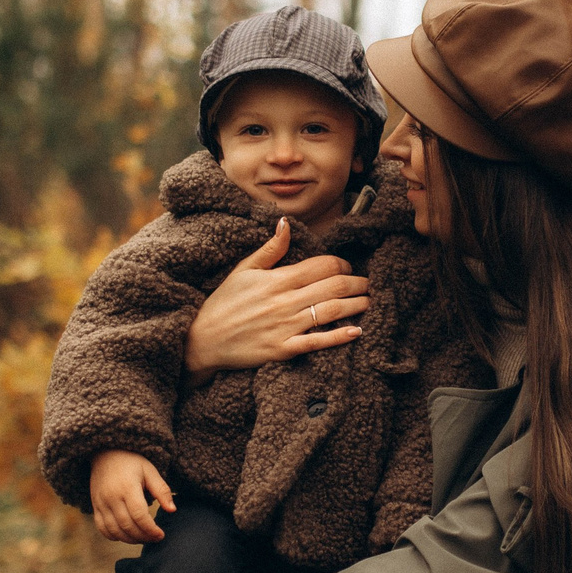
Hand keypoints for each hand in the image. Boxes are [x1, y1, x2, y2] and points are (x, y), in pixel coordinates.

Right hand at [89, 450, 173, 542]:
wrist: (105, 453)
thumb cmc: (131, 461)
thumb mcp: (150, 471)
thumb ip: (161, 490)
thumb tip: (172, 510)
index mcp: (127, 487)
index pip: (139, 515)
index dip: (151, 529)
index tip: (161, 534)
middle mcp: (111, 497)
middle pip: (127, 526)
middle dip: (143, 536)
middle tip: (155, 538)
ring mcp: (101, 503)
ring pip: (114, 530)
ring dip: (130, 539)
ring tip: (144, 538)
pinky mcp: (95, 506)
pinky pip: (102, 528)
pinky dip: (114, 536)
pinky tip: (127, 535)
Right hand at [184, 217, 371, 379]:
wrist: (203, 339)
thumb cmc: (224, 303)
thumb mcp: (243, 270)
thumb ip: (270, 248)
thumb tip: (286, 222)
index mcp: (278, 279)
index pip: (322, 266)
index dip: (341, 264)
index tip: (347, 267)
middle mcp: (285, 301)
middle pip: (333, 287)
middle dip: (356, 283)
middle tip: (368, 284)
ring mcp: (285, 326)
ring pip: (330, 312)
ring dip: (355, 306)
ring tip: (368, 302)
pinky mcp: (283, 350)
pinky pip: (317, 342)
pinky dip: (339, 336)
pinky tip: (356, 332)